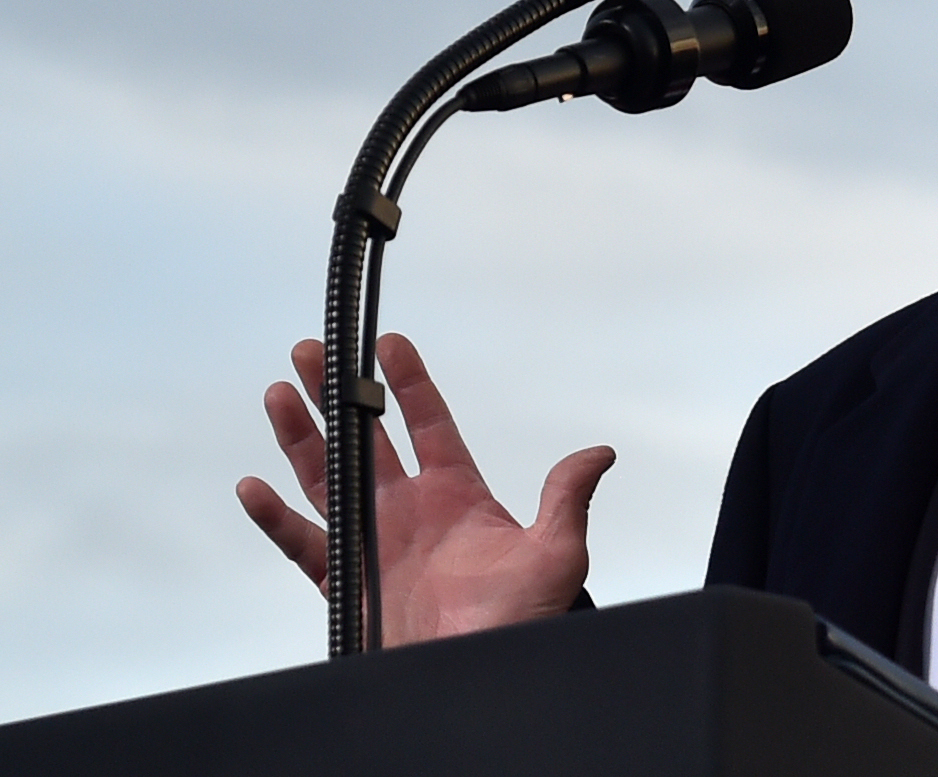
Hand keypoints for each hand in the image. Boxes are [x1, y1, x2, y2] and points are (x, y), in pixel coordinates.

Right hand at [236, 332, 614, 645]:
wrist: (482, 679)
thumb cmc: (523, 621)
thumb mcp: (556, 554)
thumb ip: (566, 498)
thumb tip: (599, 454)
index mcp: (457, 497)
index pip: (429, 426)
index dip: (409, 384)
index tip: (389, 342)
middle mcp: (410, 513)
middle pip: (366, 440)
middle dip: (339, 395)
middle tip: (315, 351)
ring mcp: (375, 544)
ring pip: (327, 479)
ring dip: (302, 439)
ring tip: (280, 393)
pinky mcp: (347, 584)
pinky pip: (303, 545)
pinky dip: (275, 519)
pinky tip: (254, 487)